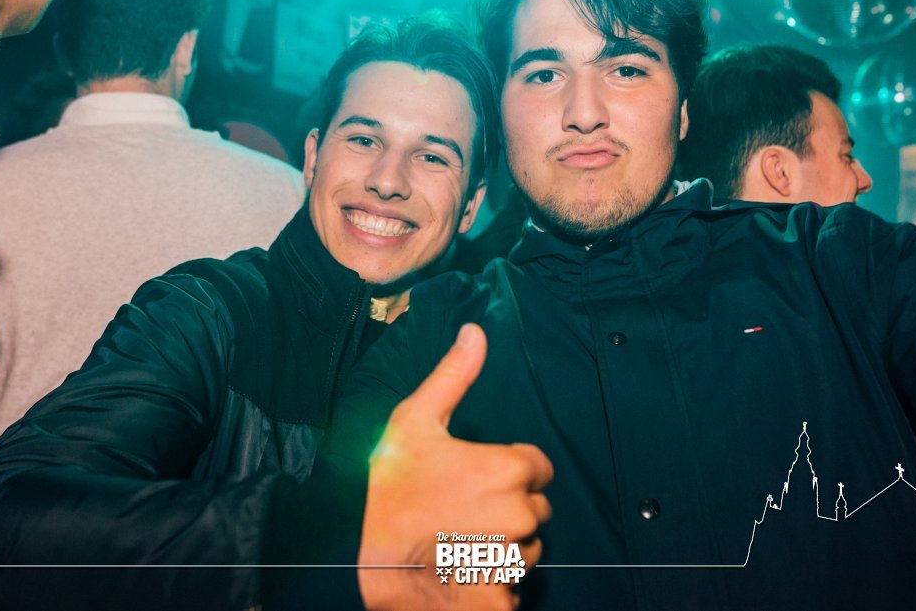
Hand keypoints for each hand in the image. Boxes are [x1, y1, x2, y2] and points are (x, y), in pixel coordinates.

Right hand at [358, 324, 552, 610]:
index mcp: (508, 468)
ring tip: (460, 538)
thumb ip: (452, 376)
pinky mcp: (505, 592)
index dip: (508, 470)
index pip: (537, 467)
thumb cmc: (393, 493)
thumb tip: (474, 331)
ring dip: (504, 543)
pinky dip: (495, 579)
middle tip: (462, 510)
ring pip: (528, 545)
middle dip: (508, 507)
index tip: (475, 479)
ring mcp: (514, 555)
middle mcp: (520, 511)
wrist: (378, 567)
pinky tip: (464, 567)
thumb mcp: (414, 423)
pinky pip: (516, 583)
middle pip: (534, 506)